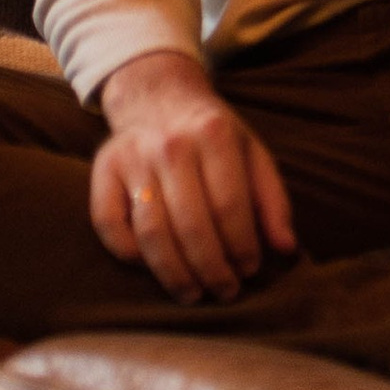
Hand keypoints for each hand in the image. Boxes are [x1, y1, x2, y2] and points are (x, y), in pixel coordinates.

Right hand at [92, 50, 295, 301]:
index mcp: (214, 134)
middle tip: (225, 292)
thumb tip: (287, 248)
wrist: (158, 96)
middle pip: (191, 225)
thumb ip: (272, 200)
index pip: (229, 205)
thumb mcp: (252, 152)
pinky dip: (128, 254)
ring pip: (151, 232)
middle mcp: (171, 144)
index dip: (241, 246)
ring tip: (193, 293)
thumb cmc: (213, 135)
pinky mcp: (103, 170)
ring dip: (174, 273)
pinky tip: (151, 268)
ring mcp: (133, 157)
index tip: (249, 270)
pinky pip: (108, 224)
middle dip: (211, 269)